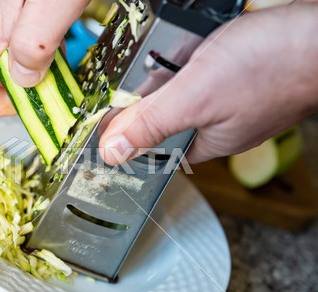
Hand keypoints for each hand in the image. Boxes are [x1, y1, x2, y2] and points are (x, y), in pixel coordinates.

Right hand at [0, 0, 88, 115]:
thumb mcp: (56, 6)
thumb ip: (35, 44)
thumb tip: (22, 79)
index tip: (21, 103)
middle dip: (16, 91)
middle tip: (49, 84)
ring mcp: (0, 18)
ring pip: (1, 64)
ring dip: (31, 74)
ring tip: (58, 64)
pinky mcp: (15, 12)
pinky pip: (17, 45)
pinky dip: (38, 55)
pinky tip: (57, 45)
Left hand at [99, 2, 317, 164]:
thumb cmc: (271, 67)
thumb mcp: (194, 98)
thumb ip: (152, 124)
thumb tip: (112, 153)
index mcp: (204, 143)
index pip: (153, 149)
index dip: (130, 130)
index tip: (114, 112)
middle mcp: (217, 127)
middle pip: (166, 117)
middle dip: (154, 93)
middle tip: (154, 71)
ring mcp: (230, 103)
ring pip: (185, 92)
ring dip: (174, 71)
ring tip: (179, 55)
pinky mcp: (240, 79)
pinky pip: (203, 74)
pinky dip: (195, 58)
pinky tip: (197, 47)